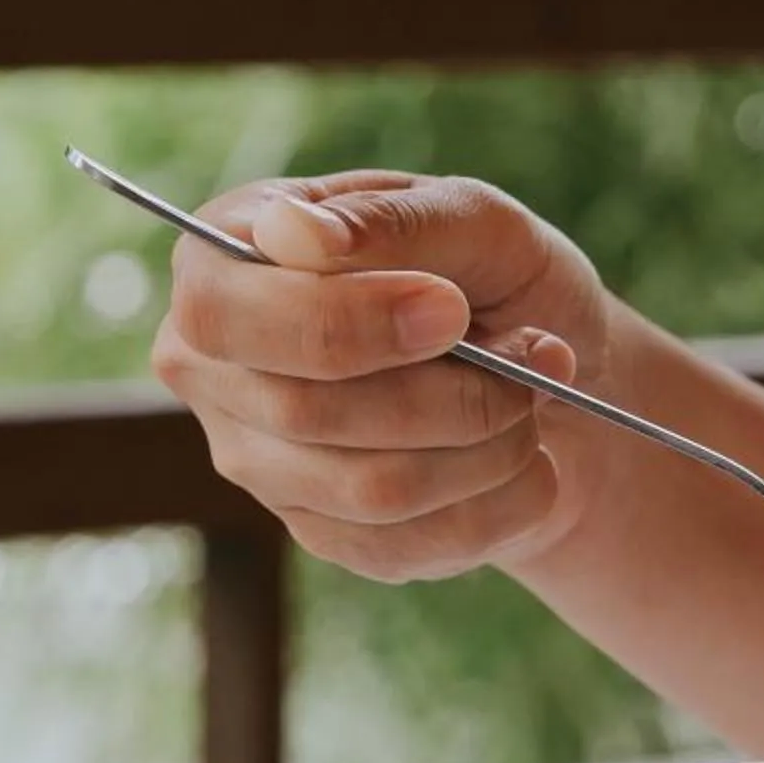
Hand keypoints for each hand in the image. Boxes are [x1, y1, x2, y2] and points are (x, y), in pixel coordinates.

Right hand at [153, 171, 616, 581]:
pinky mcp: (321, 532)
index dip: (349, 320)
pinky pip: (407, 544)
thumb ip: (386, 223)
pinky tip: (527, 461)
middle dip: (451, 392)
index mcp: (221, 259)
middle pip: (305, 411)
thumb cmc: (492, 274)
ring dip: (486, 448)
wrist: (550, 370)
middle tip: (535, 355)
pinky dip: (497, 502)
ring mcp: (258, 461)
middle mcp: (214, 369)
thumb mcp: (468, 217)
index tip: (454, 309)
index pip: (227, 315)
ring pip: (368, 488)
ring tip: (534, 403)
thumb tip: (293, 233)